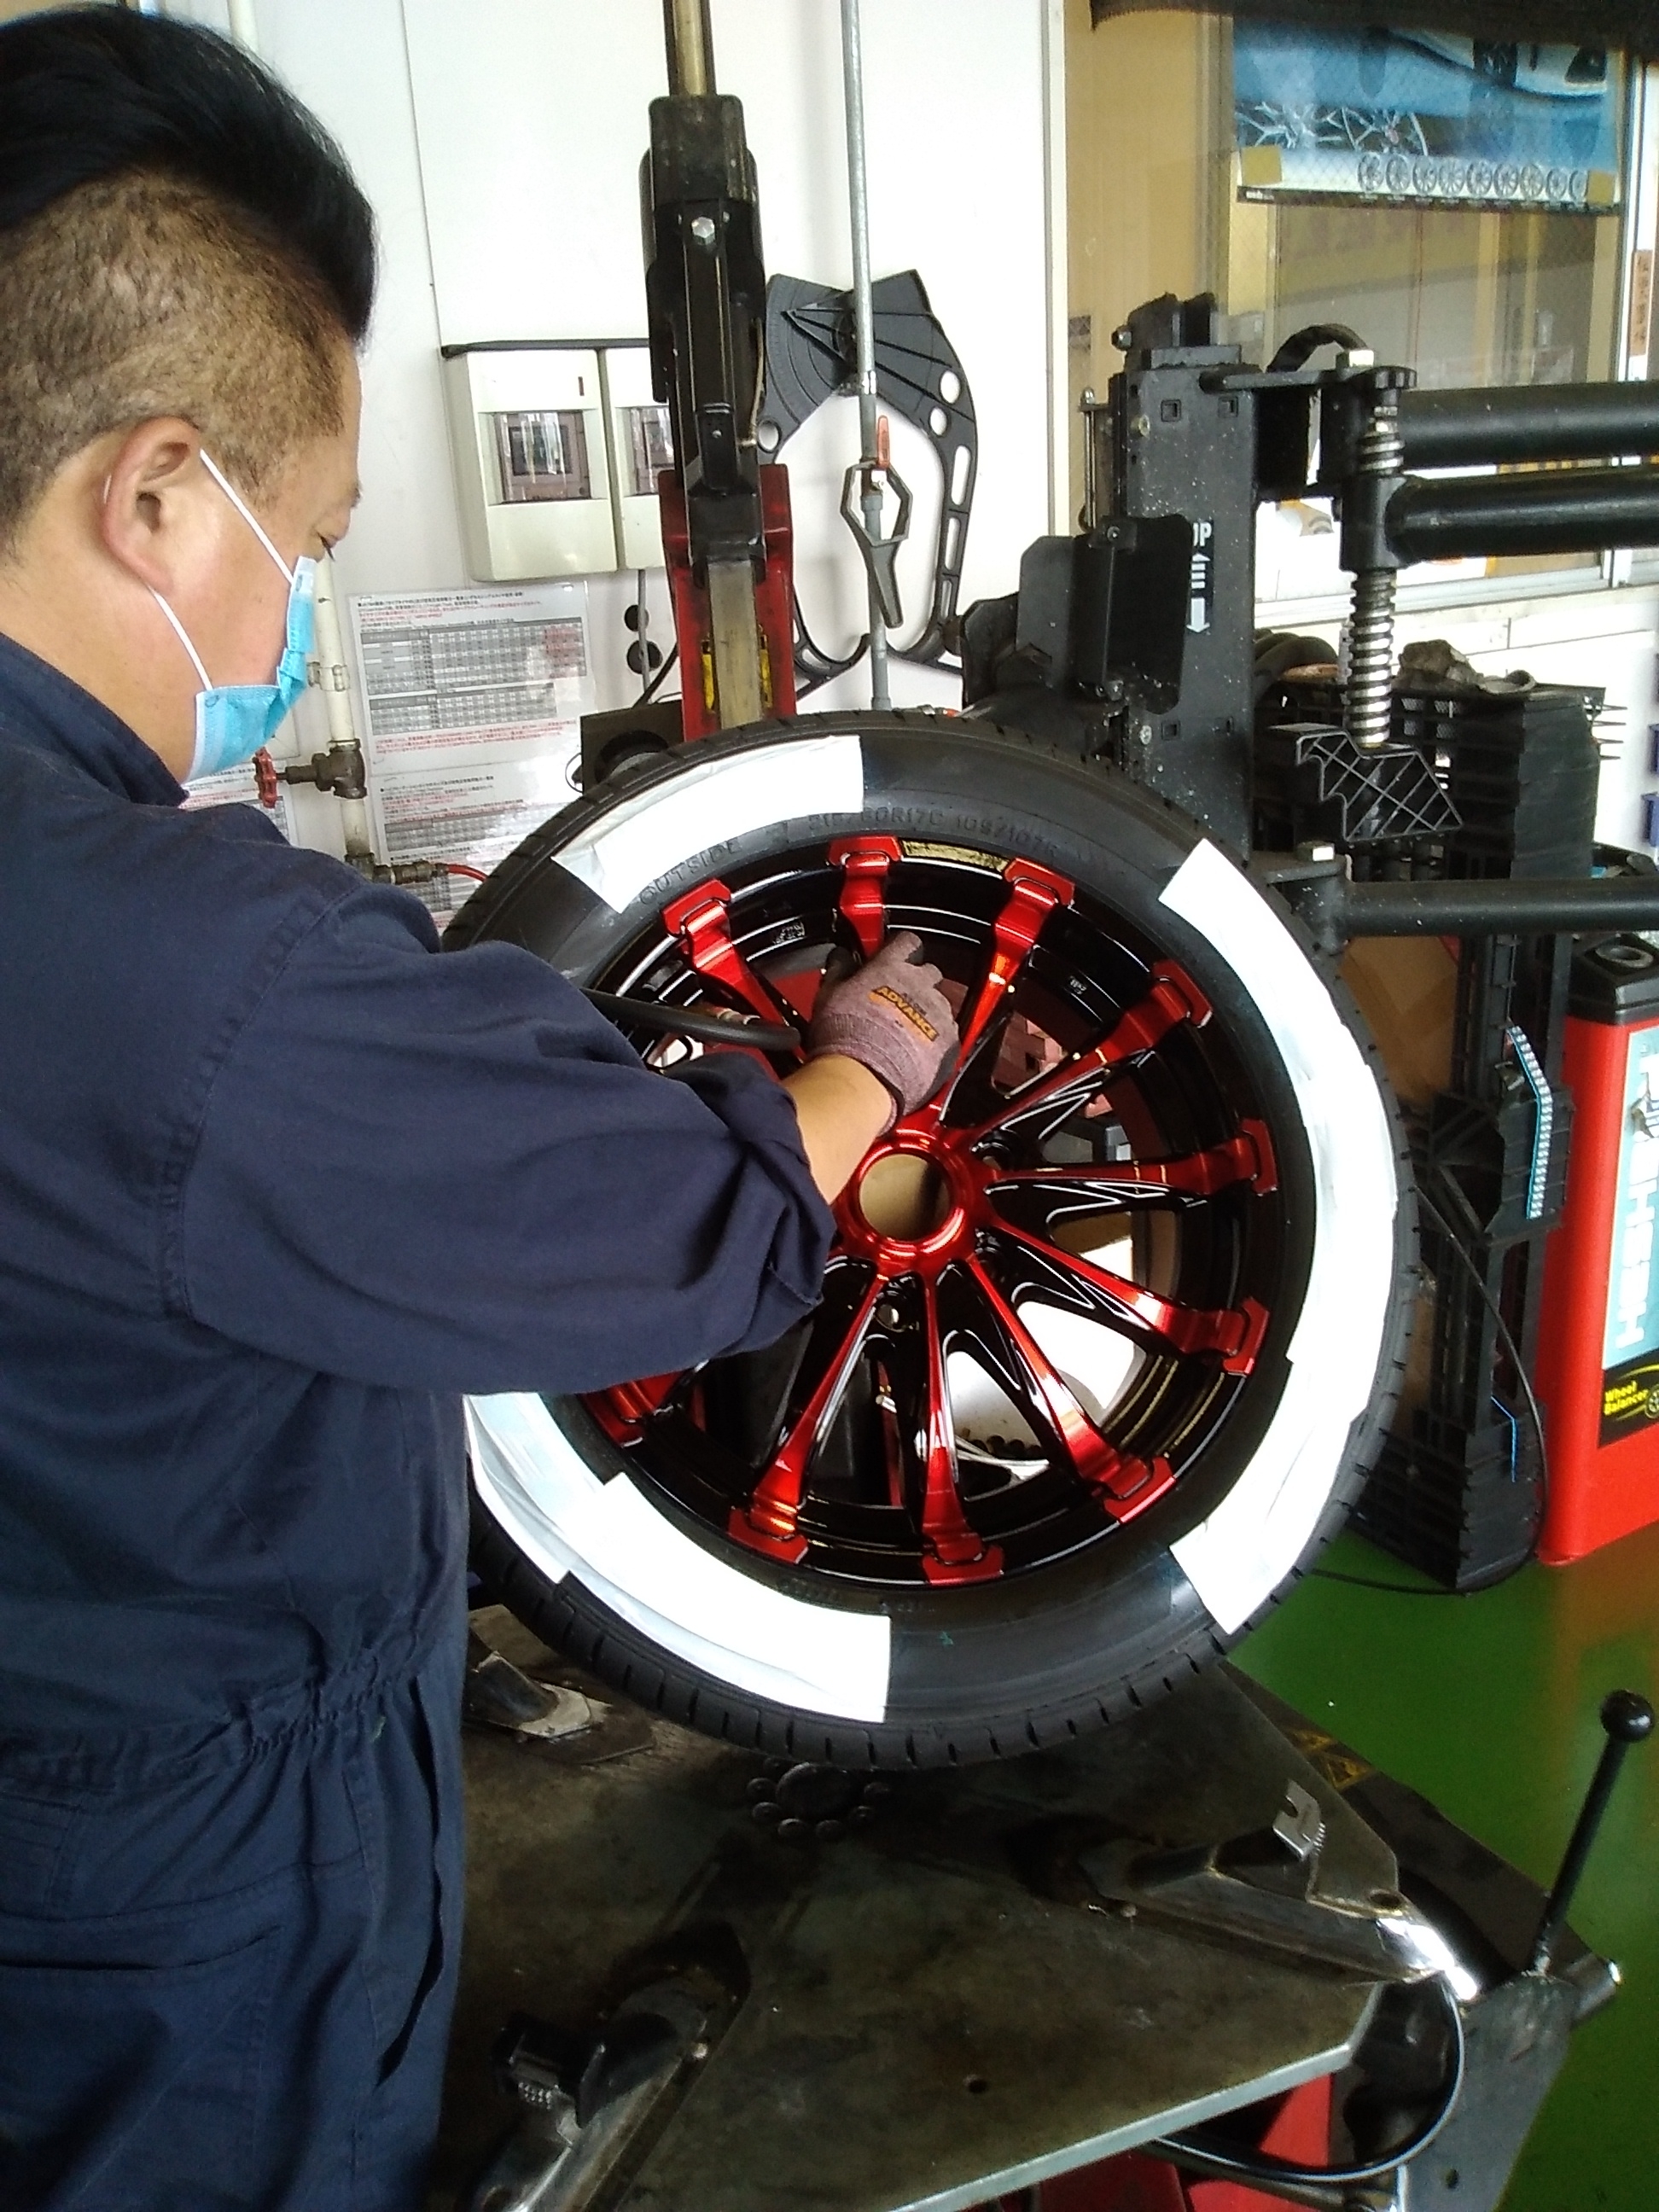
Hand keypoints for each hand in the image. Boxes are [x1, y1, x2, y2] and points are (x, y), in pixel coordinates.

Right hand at [806, 931, 957, 1122]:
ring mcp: (938, 1012)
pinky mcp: (950, 1041)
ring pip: (941, 1004)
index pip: (907, 942)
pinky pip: (950, 1034)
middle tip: (897, 1003)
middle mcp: (920, 984)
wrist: (863, 1075)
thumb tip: (841, 957)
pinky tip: (917, 1052)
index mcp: (891, 967)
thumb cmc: (844, 1037)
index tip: (895, 960)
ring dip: (927, 1013)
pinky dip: (937, 1041)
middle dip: (917, 984)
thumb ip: (840, 969)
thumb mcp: (829, 994)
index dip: (902, 950)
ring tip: (904, 1034)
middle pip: (929, 973)